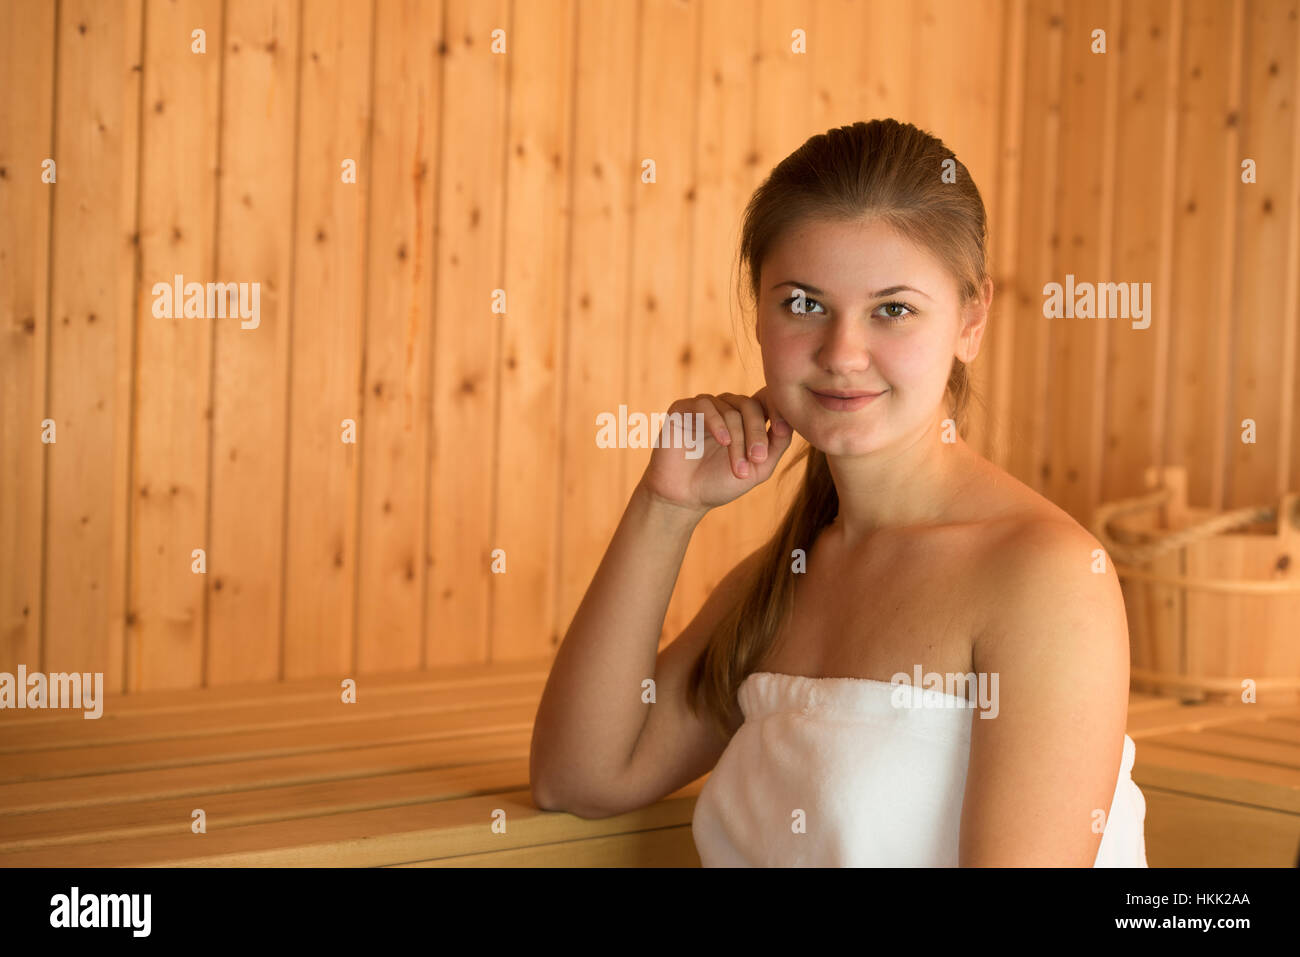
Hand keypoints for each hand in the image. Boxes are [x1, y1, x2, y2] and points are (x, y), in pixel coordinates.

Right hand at [638, 386, 793, 514]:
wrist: (683, 498)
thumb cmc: (720, 484)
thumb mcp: (758, 468)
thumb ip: (776, 444)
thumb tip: (789, 421)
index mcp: (746, 419)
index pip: (766, 399)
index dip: (777, 409)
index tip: (781, 431)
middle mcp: (726, 409)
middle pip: (750, 405)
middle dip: (757, 433)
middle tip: (757, 459)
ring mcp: (704, 408)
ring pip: (730, 410)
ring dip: (737, 440)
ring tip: (738, 468)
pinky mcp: (682, 410)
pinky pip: (704, 405)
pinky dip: (716, 422)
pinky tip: (722, 441)